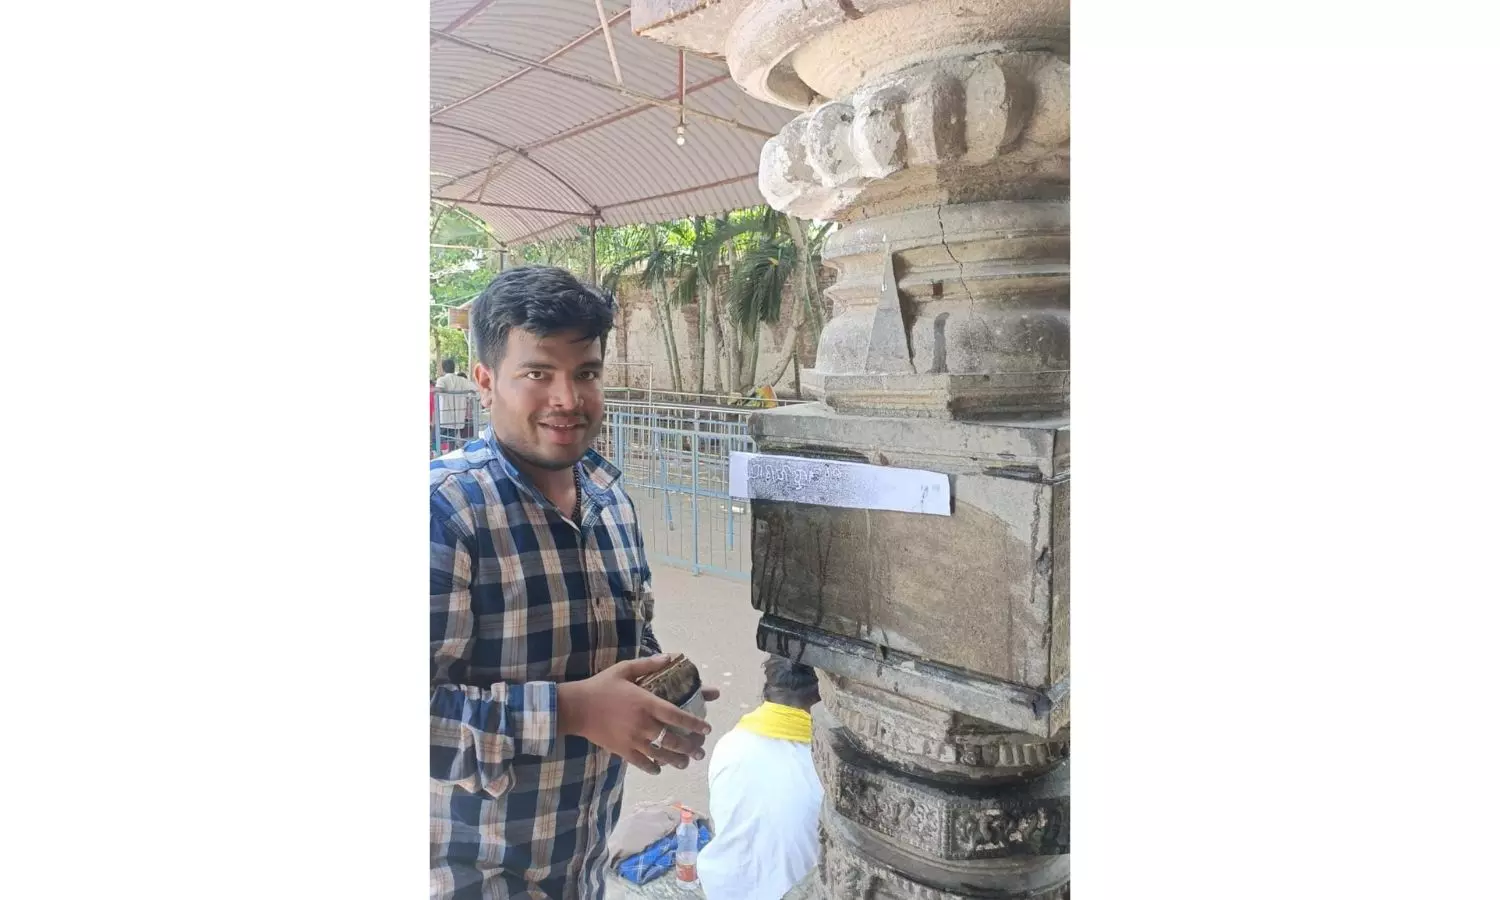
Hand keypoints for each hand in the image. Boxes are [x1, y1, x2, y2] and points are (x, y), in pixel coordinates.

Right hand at [557, 655, 711, 774]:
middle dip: (690, 747)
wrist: (576, 707)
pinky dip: (653, 767)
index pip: (678, 716)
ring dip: (676, 760)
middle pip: (674, 740)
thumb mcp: (624, 669)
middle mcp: (644, 724)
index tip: (706, 729)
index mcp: (647, 703)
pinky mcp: (622, 751)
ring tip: (686, 763)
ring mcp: (633, 740)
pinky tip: (659, 768)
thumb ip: (648, 665)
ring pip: (661, 754)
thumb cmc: (601, 686)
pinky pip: (642, 763)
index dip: (695, 724)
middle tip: (700, 751)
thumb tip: (671, 657)